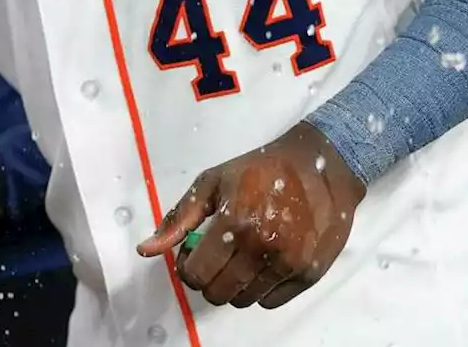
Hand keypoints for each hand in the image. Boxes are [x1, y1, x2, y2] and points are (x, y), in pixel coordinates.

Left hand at [137, 122, 363, 309]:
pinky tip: (265, 261)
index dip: (188, 266)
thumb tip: (146, 250)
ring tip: (243, 255)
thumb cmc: (260, 169)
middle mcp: (262, 247)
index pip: (195, 274)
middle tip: (218, 255)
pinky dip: (262, 288)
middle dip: (209, 278)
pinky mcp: (309, 274)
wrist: (322, 166)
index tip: (196, 251)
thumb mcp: (213, 181)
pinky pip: (271, 302)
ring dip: (235, 284)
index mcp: (234, 221)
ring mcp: (288, 263)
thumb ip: (179, 218)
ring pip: (243, 301)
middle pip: (217, 294)